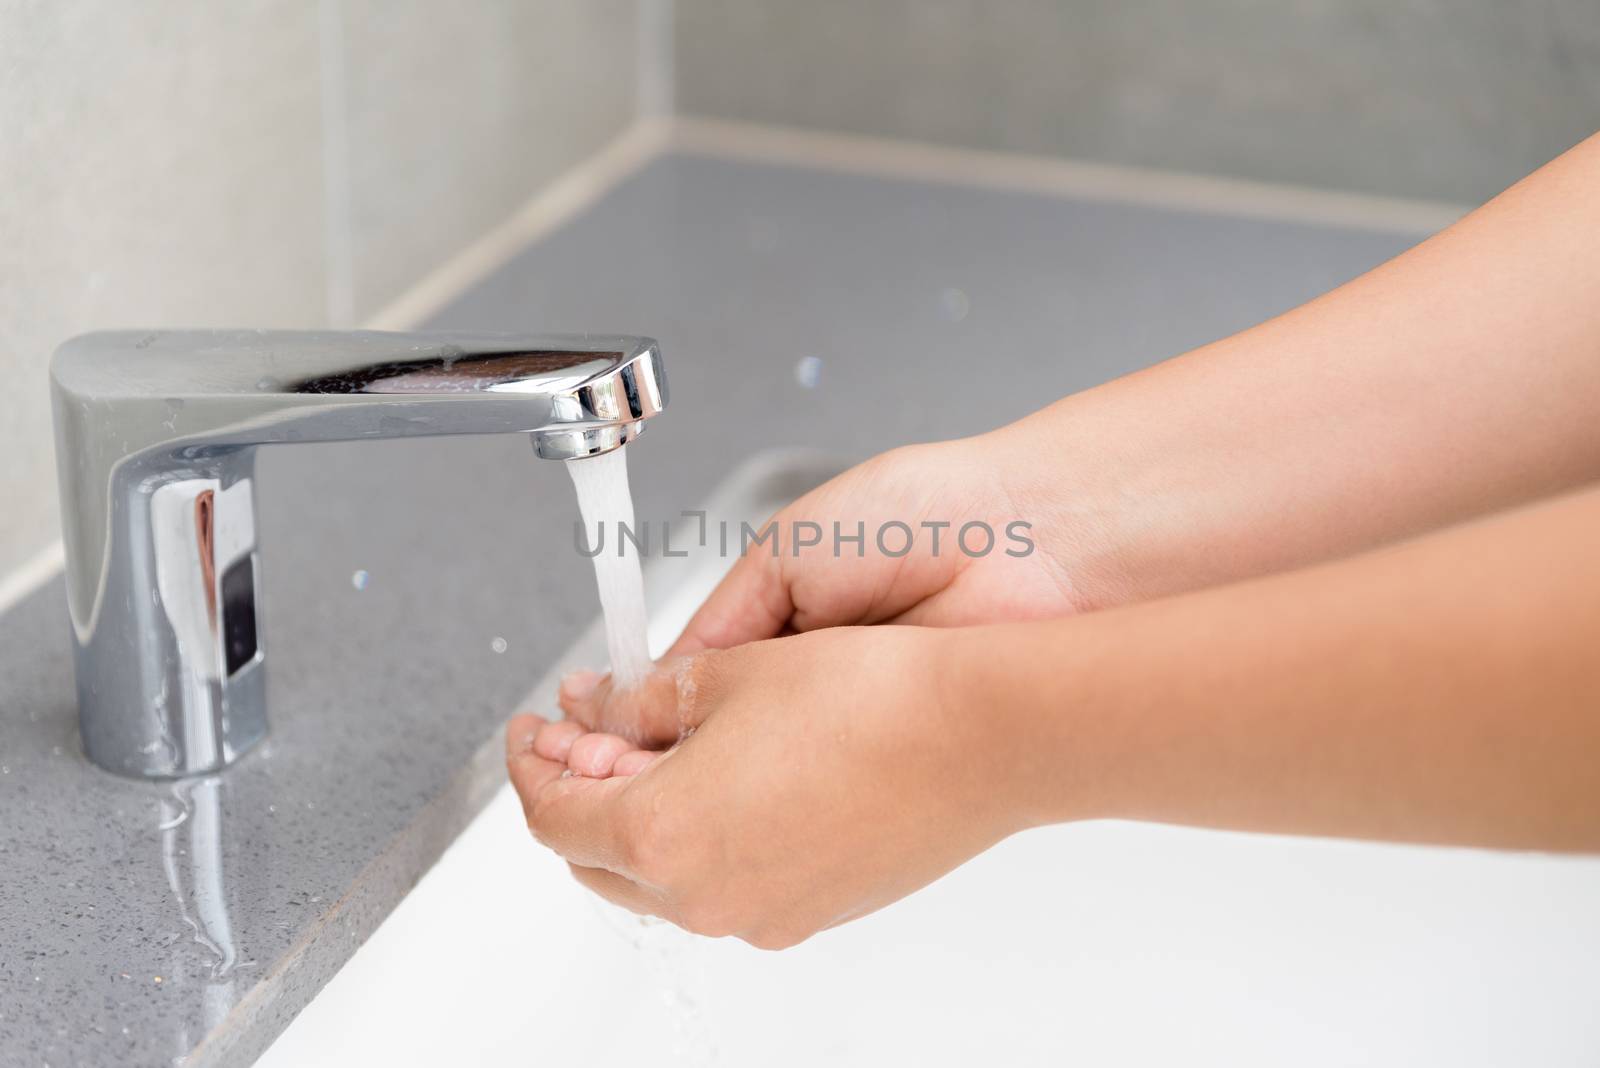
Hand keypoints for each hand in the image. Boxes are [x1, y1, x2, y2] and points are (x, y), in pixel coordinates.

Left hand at [506, 626, 1025, 948]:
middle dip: (579, 793)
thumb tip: (598, 708)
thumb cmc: (869, 698)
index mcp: (663, 833)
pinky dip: (704, 838)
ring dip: (643, 817)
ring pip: (662, 877)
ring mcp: (763, 914)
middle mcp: (706, 895)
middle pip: (597, 857)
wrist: (983, 737)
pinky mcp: (812, 910)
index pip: (552, 812)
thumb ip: (642, 701)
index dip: (532, 762)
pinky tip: (732, 778)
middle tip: (586, 734)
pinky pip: (728, 883)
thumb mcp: (730, 674)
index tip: (536, 728)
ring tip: (665, 746)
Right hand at [559, 431, 1097, 744]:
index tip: (591, 733)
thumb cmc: (917, 516)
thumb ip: (719, 621)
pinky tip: (762, 788)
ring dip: (724, 776)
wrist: (1024, 540)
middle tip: (620, 764)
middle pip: (717, 740)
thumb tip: (651, 678)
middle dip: (671, 751)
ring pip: (762, 776)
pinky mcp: (891, 760)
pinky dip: (786, 792)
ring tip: (687, 773)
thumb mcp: (784, 551)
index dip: (637, 711)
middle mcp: (810, 682)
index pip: (685, 685)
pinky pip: (820, 792)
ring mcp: (850, 728)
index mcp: (777, 621)